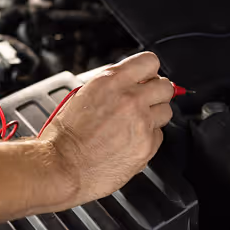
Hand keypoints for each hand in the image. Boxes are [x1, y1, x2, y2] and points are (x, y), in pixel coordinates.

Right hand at [39, 52, 174, 205]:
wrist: (63, 167)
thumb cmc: (65, 136)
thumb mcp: (82, 96)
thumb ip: (110, 87)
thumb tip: (127, 83)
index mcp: (112, 81)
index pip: (149, 61)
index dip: (148, 71)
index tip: (146, 78)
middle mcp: (130, 99)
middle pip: (165, 86)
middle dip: (156, 93)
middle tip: (145, 102)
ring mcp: (142, 123)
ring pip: (166, 111)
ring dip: (154, 116)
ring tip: (135, 124)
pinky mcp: (147, 146)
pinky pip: (158, 135)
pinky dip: (148, 138)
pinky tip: (130, 141)